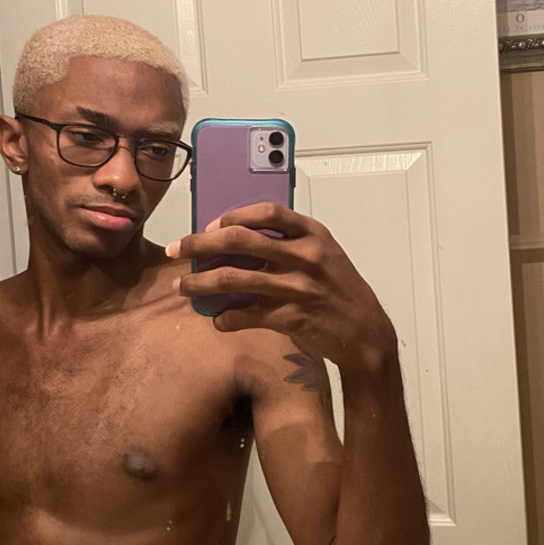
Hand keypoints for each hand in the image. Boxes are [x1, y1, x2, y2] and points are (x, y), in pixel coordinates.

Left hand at [168, 203, 396, 375]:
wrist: (366, 331)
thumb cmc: (339, 288)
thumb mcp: (323, 254)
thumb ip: (289, 242)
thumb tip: (237, 239)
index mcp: (313, 233)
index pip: (267, 212)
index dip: (234, 215)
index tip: (210, 224)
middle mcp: (306, 256)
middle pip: (240, 241)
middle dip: (201, 244)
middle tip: (177, 249)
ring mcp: (298, 287)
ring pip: (235, 280)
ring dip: (200, 283)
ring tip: (180, 286)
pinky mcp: (292, 317)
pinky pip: (247, 316)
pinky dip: (226, 319)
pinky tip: (217, 321)